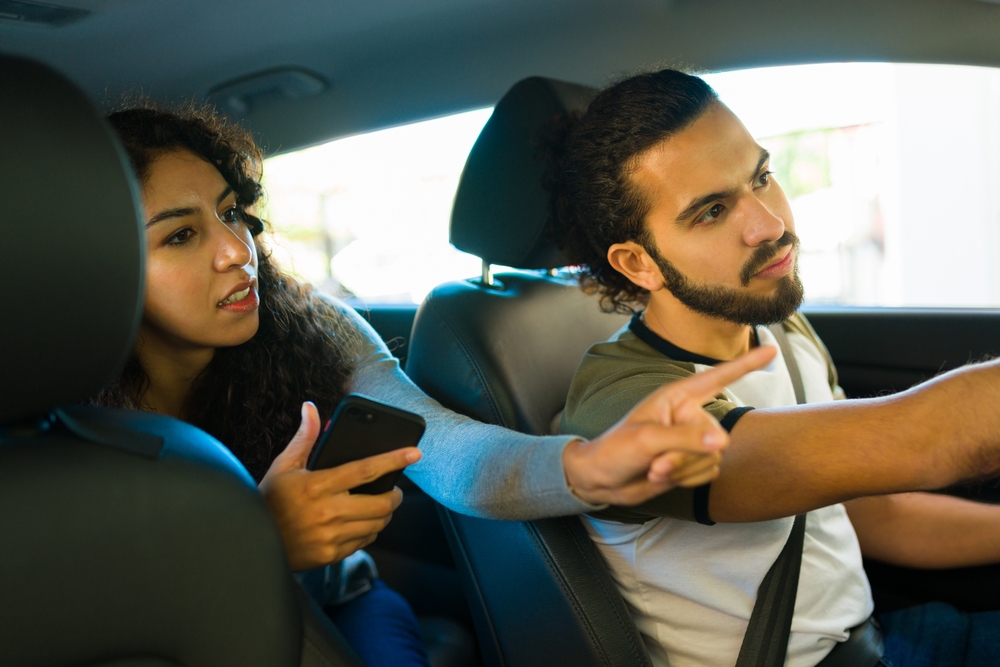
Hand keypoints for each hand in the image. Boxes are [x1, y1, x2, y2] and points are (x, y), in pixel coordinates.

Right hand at [258, 401, 420, 570]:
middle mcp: (327, 512)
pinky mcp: (330, 555)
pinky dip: (369, 532)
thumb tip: (310, 408)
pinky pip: (364, 542)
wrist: (252, 543)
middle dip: (395, 496)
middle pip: (380, 503)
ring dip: (384, 514)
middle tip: (394, 490)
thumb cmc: (270, 500)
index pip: (365, 469)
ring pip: (376, 524)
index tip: (414, 452)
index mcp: (317, 485)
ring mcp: (330, 536)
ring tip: (380, 506)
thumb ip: (304, 438)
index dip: (393, 460)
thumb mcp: (284, 466)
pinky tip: (362, 524)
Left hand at [562, 345, 776, 505]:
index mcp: (676, 396)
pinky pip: (708, 473)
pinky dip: (686, 480)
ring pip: (712, 458)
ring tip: (653, 468)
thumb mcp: (647, 440)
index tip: (771, 351)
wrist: (601, 480)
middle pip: (712, 436)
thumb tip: (721, 441)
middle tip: (655, 463)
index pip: (717, 377)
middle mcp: (688, 414)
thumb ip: (685, 440)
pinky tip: (661, 476)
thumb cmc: (616, 449)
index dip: (746, 364)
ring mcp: (692, 439)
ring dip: (683, 470)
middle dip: (685, 456)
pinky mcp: (692, 461)